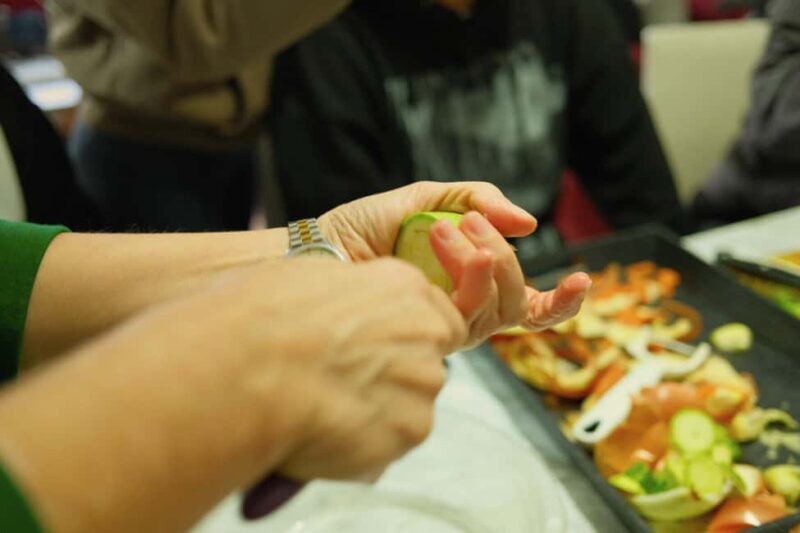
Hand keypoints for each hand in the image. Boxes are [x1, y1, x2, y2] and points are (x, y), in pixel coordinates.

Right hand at [210, 258, 466, 480]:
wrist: (250, 370)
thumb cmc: (262, 319)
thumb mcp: (305, 279)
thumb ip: (343, 296)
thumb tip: (335, 309)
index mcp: (403, 284)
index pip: (434, 313)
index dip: (404, 336)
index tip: (375, 349)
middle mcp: (425, 329)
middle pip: (426, 359)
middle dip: (394, 375)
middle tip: (345, 384)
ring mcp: (423, 382)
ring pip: (412, 403)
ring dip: (380, 411)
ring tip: (327, 411)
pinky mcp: (413, 429)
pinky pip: (394, 441)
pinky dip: (368, 443)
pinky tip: (328, 434)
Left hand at [320, 181, 590, 343]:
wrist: (322, 244)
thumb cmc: (367, 226)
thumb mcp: (429, 198)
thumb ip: (478, 200)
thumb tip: (528, 224)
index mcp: (467, 287)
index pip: (524, 306)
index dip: (560, 301)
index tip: (582, 278)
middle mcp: (461, 312)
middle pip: (517, 304)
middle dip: (508, 260)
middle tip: (473, 223)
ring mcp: (445, 323)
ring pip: (501, 308)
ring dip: (489, 260)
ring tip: (447, 229)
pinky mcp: (428, 328)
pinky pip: (472, 310)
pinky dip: (471, 269)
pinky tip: (443, 238)